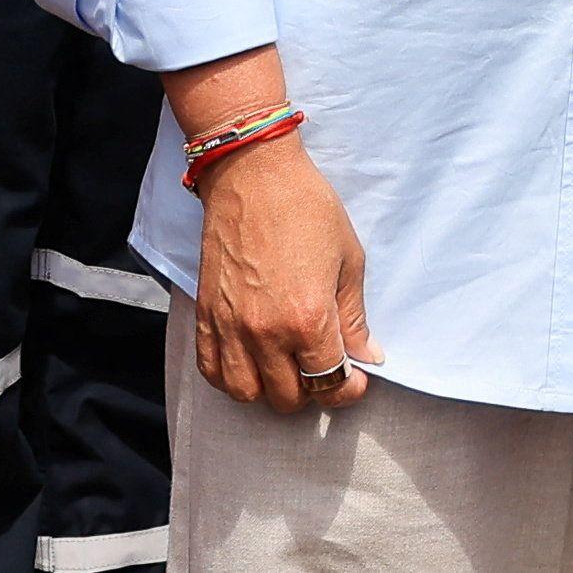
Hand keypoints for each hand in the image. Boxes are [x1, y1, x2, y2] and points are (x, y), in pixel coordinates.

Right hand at [190, 138, 379, 413]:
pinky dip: (231, 378)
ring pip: (247, 394)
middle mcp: (266, 333)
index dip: (348, 388)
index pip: (330, 384)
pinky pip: (212, 372)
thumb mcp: (349, 260)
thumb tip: (367, 356)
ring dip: (270, 390)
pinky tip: (251, 362)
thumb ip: (355, 317)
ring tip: (286, 368)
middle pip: (289, 397)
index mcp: (308, 319)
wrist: (253, 175)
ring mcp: (231, 328)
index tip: (355, 378)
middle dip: (313, 390)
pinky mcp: (206, 316)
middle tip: (322, 367)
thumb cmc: (308, 209)